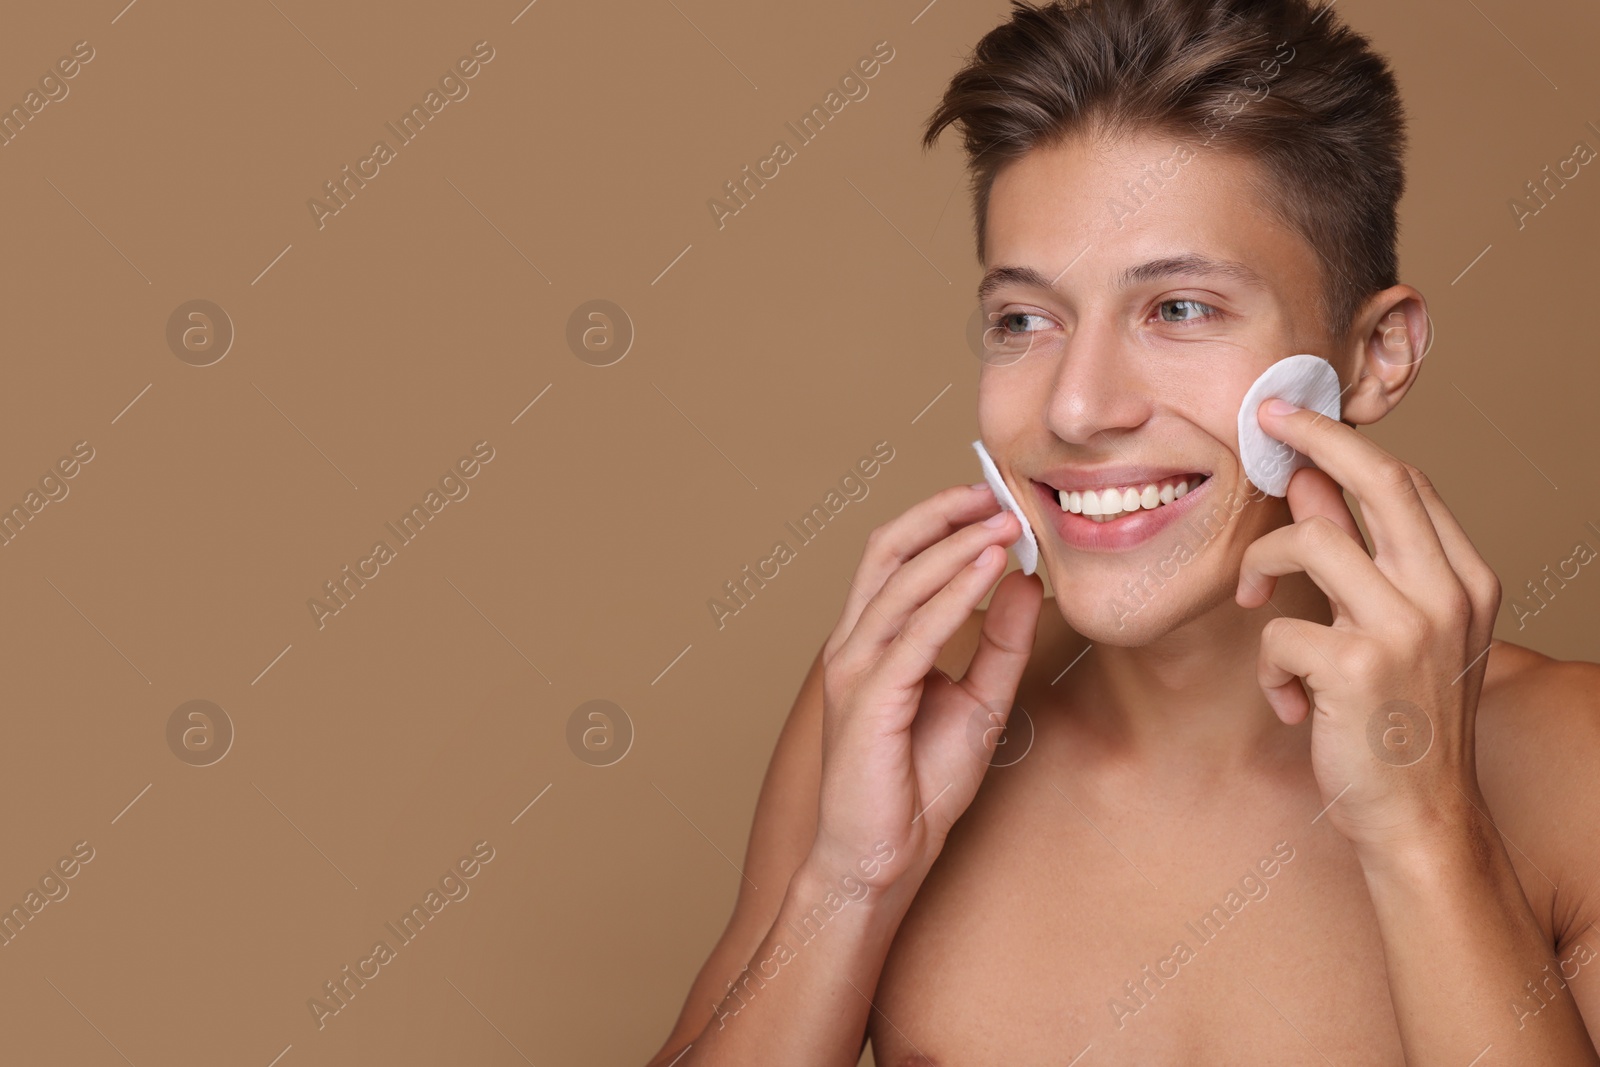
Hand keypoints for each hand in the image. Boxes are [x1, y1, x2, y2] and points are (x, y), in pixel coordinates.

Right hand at [810, 483, 1041, 895]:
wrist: (880, 859)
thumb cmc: (916, 786)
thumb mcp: (979, 701)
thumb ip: (1001, 643)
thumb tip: (1027, 584)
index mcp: (870, 640)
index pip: (898, 555)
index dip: (941, 518)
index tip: (995, 498)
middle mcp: (853, 643)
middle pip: (889, 549)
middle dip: (944, 513)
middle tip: (1000, 493)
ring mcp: (856, 669)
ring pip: (903, 582)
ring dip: (958, 545)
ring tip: (1006, 522)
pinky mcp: (871, 699)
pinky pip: (915, 632)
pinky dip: (954, 594)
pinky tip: (988, 571)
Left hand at [1235, 399, 1502, 858]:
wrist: (1422, 820)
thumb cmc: (1401, 725)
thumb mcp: (1395, 632)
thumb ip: (1359, 558)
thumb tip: (1309, 481)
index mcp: (1464, 580)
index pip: (1405, 482)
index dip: (1342, 442)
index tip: (1292, 419)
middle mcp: (1446, 593)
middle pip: (1375, 480)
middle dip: (1311, 438)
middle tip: (1260, 422)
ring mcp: (1407, 626)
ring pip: (1306, 543)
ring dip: (1260, 570)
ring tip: (1257, 610)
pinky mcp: (1356, 665)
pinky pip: (1276, 631)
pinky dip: (1268, 667)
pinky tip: (1293, 704)